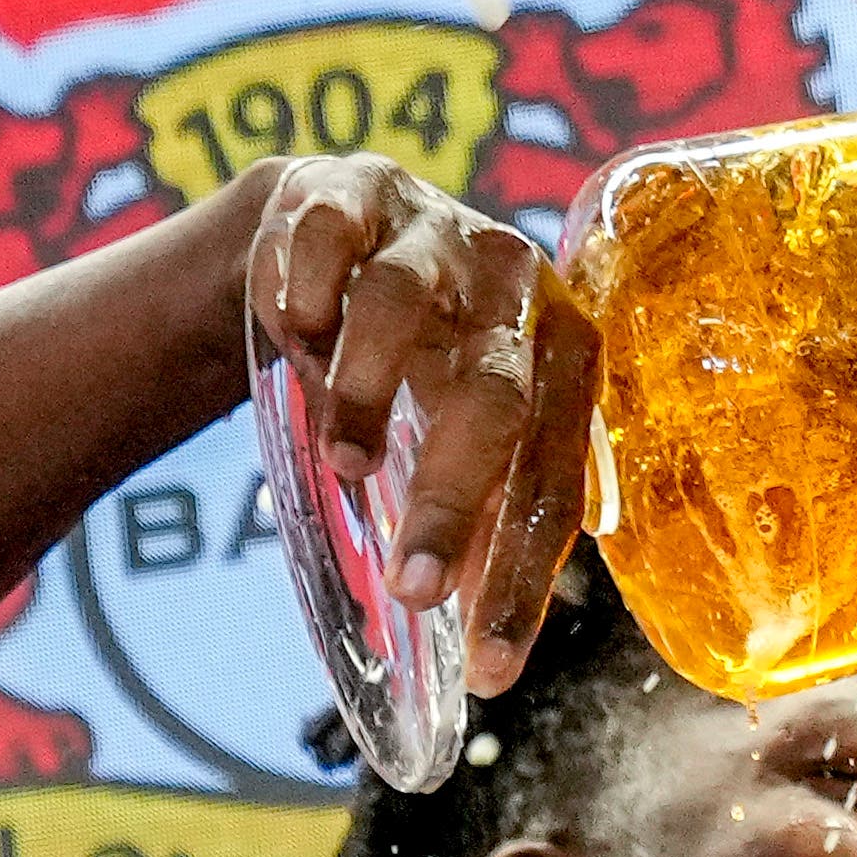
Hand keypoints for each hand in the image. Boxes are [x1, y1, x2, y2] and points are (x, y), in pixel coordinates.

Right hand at [248, 153, 598, 690]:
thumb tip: (484, 662)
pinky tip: (292, 328)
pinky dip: (306, 288)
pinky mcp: (355, 185)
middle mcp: (520, 285)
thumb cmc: (416, 361)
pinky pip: (330, 233)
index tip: (489, 671)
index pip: (553, 484)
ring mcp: (438, 225)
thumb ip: (476, 523)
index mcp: (565, 358)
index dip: (522, 580)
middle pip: (498, 399)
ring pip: (408, 306)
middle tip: (407, 588)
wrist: (330, 233)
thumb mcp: (455, 436)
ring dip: (367, 391)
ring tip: (337, 461)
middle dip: (452, 501)